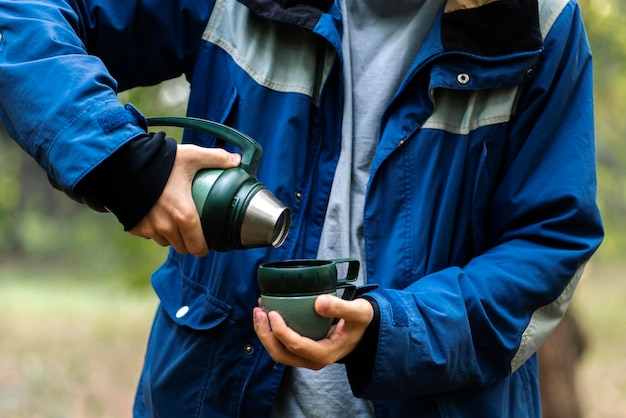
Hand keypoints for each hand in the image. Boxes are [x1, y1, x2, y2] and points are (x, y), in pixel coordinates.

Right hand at [129, 143, 240, 255]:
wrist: (122, 162)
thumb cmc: (160, 161)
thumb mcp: (192, 155)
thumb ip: (216, 158)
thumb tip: (236, 161)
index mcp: (184, 215)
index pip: (198, 247)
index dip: (205, 247)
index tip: (207, 241)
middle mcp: (166, 227)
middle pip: (182, 247)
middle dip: (189, 242)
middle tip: (193, 229)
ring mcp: (148, 228)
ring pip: (165, 242)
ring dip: (171, 236)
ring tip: (174, 220)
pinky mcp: (133, 226)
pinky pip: (148, 234)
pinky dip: (153, 229)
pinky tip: (155, 214)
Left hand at [253, 294, 374, 369]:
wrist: (364, 329)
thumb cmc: (361, 321)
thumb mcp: (358, 312)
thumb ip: (341, 307)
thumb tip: (318, 302)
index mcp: (325, 354)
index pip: (297, 346)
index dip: (280, 331)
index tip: (272, 312)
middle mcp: (313, 360)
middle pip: (281, 354)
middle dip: (265, 334)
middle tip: (259, 311)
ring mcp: (306, 357)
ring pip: (278, 352)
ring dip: (264, 333)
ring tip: (258, 311)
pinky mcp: (302, 351)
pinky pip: (281, 346)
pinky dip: (271, 331)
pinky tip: (267, 313)